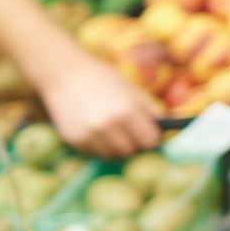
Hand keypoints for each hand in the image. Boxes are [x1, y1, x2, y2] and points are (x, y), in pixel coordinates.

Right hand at [37, 53, 161, 157]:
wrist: (63, 74)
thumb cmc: (101, 78)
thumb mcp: (131, 89)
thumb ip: (149, 110)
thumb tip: (166, 129)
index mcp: (127, 111)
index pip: (150, 141)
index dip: (151, 138)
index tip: (148, 134)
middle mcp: (108, 126)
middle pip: (131, 151)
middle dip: (133, 144)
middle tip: (128, 133)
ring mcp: (90, 135)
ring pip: (112, 155)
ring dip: (115, 147)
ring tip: (111, 132)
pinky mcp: (74, 140)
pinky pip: (93, 153)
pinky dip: (98, 146)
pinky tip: (94, 130)